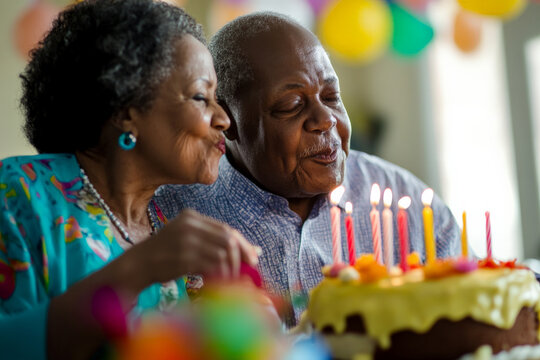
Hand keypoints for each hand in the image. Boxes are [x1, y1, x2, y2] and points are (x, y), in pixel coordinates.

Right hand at [133, 209, 257, 283]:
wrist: (136, 264)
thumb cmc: (165, 255)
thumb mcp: (188, 240)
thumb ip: (215, 242)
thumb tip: (255, 251)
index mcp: (191, 216)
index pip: (225, 229)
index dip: (243, 244)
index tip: (253, 258)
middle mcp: (189, 225)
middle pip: (228, 239)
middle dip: (242, 256)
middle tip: (248, 270)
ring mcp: (186, 240)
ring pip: (223, 253)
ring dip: (231, 269)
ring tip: (230, 279)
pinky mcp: (183, 257)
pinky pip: (212, 265)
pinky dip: (220, 275)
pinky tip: (218, 281)